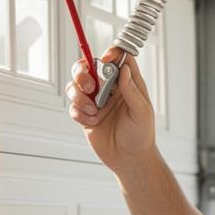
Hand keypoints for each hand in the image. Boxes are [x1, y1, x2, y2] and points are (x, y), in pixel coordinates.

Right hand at [65, 50, 155, 172]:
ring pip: (76, 85)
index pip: (118, 60)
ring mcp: (95, 101)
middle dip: (83, 73)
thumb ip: (131, 90)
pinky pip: (73, 106)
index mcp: (127, 84)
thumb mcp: (141, 112)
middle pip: (89, 67)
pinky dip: (79, 113)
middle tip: (88, 86)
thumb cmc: (141, 136)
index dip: (111, 54)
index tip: (106, 59)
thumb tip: (124, 69)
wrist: (129, 160)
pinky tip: (92, 122)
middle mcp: (110, 89)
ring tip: (92, 111)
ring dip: (79, 96)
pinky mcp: (85, 115)